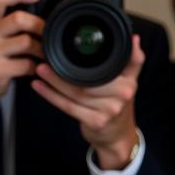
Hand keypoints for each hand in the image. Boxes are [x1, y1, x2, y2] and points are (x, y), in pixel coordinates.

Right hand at [0, 0, 43, 120]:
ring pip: (27, 42)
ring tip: (47, 54)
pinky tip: (39, 69)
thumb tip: (35, 13)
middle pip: (18, 19)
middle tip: (50, 33)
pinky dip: (38, 67)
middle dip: (40, 25)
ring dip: (43, 49)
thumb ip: (6, 25)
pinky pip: (27, 64)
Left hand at [32, 34, 143, 170]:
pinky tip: (40, 87)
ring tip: (40, 70)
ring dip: (54, 82)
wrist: (118, 136)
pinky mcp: (96, 122)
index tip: (71, 46)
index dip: (92, 56)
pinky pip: (69, 106)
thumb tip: (134, 38)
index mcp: (129, 82)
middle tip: (44, 59)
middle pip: (87, 80)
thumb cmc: (117, 105)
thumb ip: (132, 61)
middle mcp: (122, 95)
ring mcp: (110, 110)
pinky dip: (52, 96)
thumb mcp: (129, 82)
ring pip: (76, 92)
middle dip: (63, 71)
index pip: (109, 65)